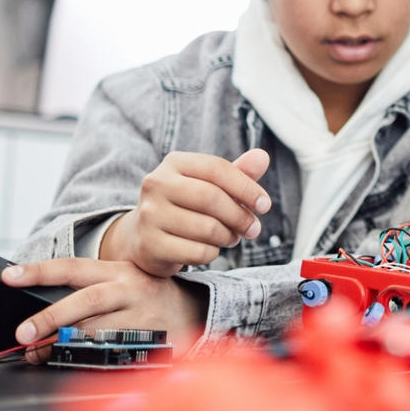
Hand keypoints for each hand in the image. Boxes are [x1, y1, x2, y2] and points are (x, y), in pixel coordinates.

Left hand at [2, 258, 206, 363]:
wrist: (190, 309)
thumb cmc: (143, 294)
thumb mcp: (119, 279)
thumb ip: (85, 288)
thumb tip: (34, 309)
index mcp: (117, 270)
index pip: (73, 267)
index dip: (39, 271)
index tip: (10, 277)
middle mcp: (130, 289)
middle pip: (86, 300)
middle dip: (50, 317)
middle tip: (22, 333)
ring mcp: (141, 316)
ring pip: (97, 331)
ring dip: (62, 345)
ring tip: (38, 353)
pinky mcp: (148, 340)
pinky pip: (111, 352)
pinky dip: (86, 359)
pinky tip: (70, 360)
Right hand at [101, 148, 271, 276]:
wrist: (144, 237)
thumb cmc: (187, 206)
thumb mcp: (211, 185)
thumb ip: (238, 172)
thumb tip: (263, 156)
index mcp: (174, 162)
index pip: (217, 169)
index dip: (247, 188)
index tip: (265, 205)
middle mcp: (156, 184)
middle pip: (212, 198)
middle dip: (240, 216)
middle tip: (253, 228)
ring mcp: (149, 215)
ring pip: (207, 228)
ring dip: (229, 236)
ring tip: (232, 237)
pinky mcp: (149, 245)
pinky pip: (197, 252)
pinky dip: (212, 253)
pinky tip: (211, 250)